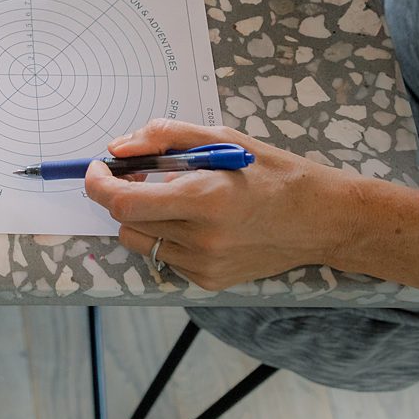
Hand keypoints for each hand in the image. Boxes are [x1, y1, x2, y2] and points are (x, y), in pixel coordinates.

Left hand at [82, 118, 359, 289]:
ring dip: (143, 217)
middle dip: (120, 195)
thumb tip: (119, 148)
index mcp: (204, 199)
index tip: (97, 168)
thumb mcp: (222, 139)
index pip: (123, 202)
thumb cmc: (273, 172)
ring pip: (141, 242)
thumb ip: (164, 137)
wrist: (321, 219)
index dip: (99, 184)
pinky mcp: (209, 281)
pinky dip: (168, 236)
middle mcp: (201, 239)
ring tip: (176, 198)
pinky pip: (166, 257)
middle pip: (125, 223)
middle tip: (138, 175)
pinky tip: (198, 222)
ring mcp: (205, 265)